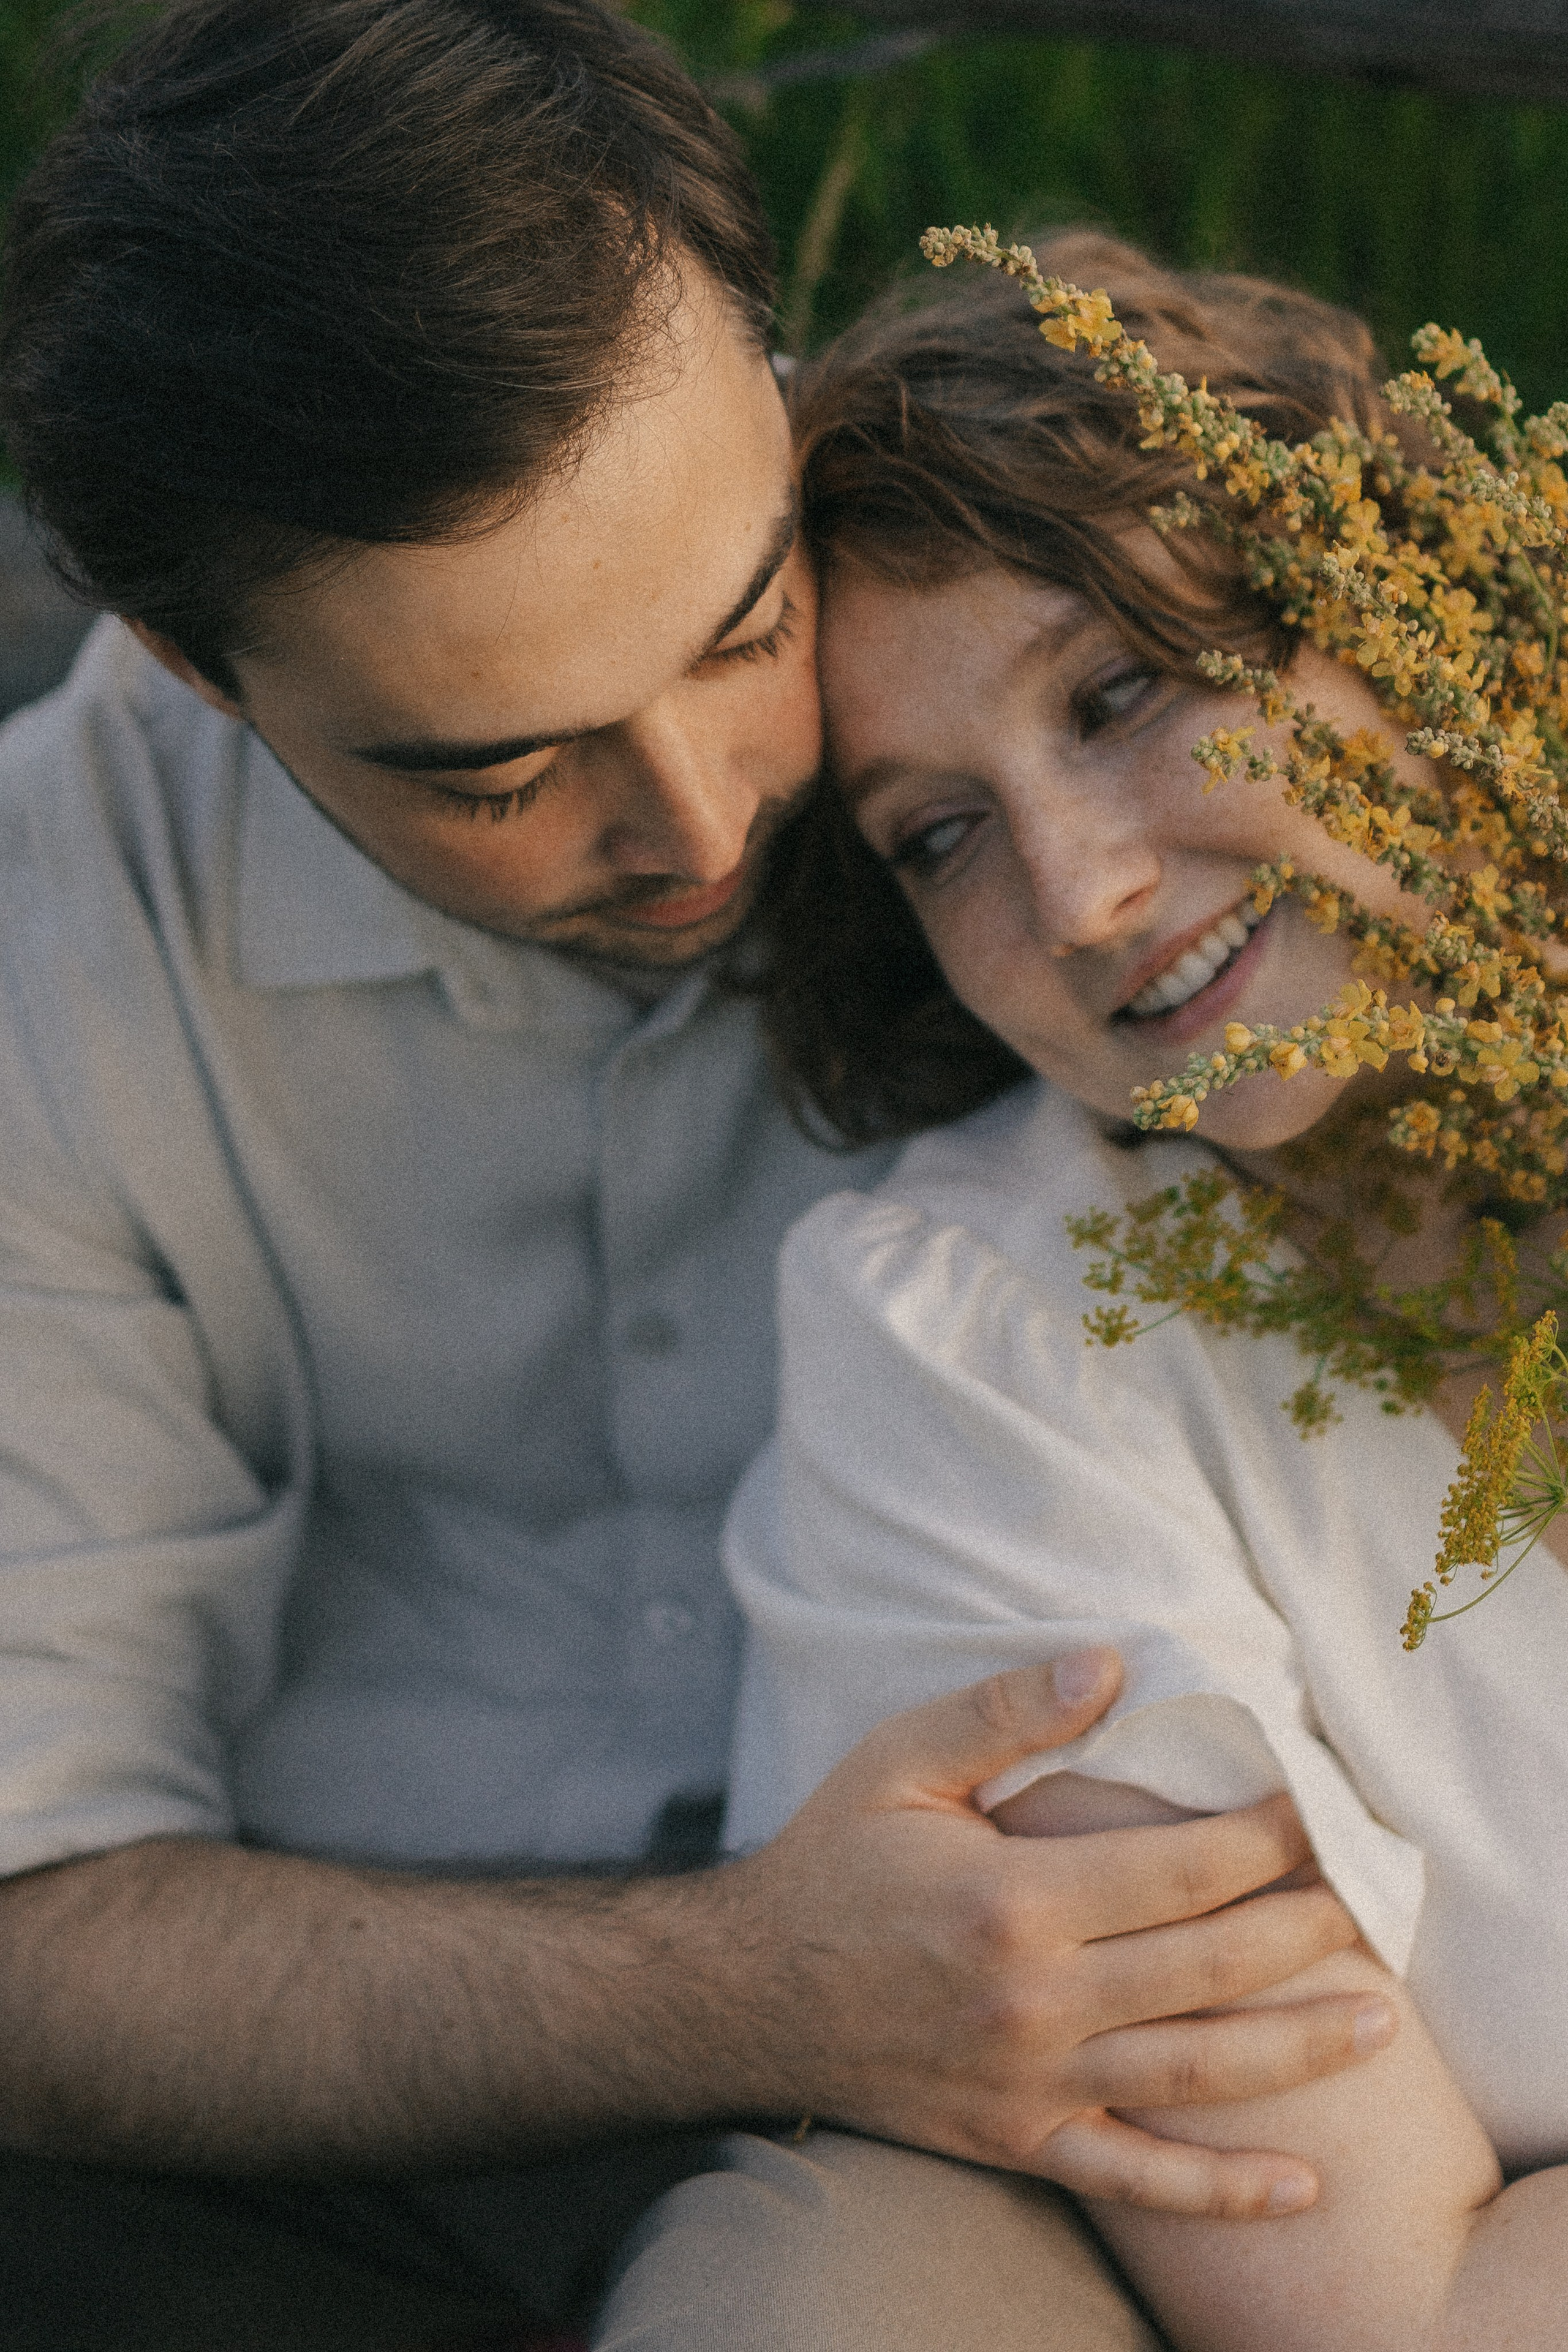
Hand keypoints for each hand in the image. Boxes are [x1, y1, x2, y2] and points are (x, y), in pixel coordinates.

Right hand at [710, 1652, 1394, 2217]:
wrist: (745, 1995)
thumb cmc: (830, 1861)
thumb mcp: (897, 1760)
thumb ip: (1003, 1710)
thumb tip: (1108, 1660)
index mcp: (1011, 1900)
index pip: (1178, 1869)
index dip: (1261, 1838)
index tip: (1312, 1810)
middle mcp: (1034, 2000)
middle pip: (1207, 1966)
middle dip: (1303, 1930)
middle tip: (1365, 1901)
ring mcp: (1030, 2081)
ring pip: (1196, 2073)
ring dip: (1298, 2049)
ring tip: (1378, 2021)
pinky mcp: (1018, 2140)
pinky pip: (1136, 2180)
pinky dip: (1222, 2191)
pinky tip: (1301, 2185)